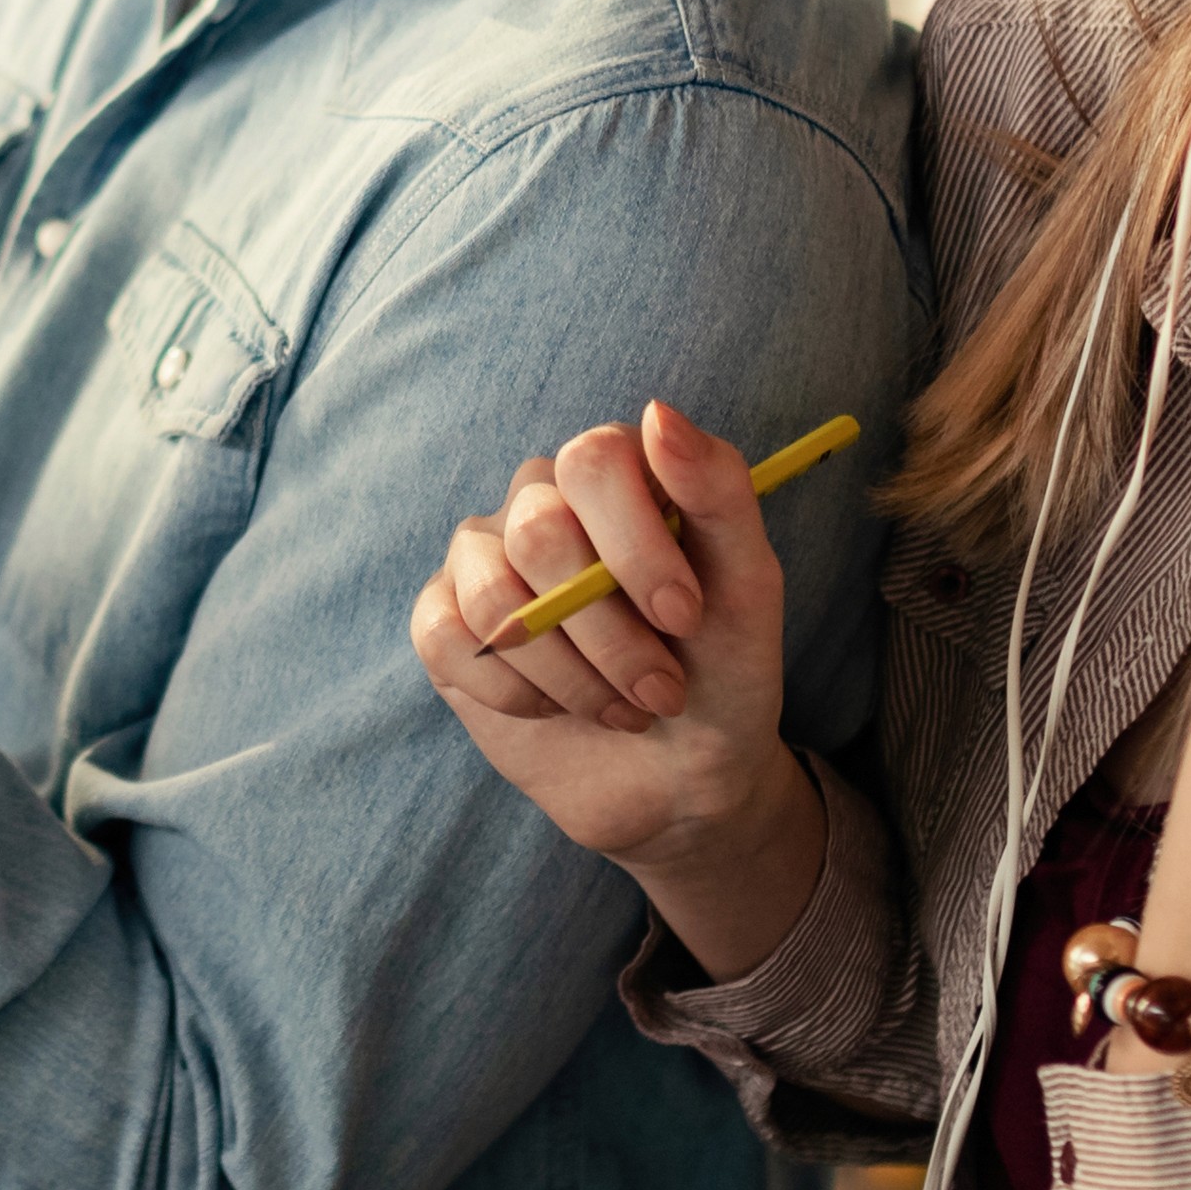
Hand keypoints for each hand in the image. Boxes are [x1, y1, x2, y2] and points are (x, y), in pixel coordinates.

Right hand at [411, 404, 825, 957]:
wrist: (682, 777)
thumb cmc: (722, 670)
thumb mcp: (749, 586)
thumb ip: (718, 491)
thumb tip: (657, 412)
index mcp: (615, 475)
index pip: (594, 460)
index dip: (636, 545)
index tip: (685, 617)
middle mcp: (539, 501)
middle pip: (541, 532)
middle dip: (610, 633)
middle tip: (663, 689)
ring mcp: (482, 558)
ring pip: (495, 598)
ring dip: (573, 675)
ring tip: (624, 708)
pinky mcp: (442, 622)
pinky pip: (451, 640)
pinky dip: (518, 695)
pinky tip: (556, 709)